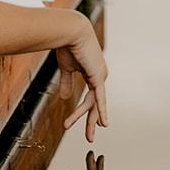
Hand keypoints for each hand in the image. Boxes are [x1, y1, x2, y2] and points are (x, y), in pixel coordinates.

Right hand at [57, 13, 107, 141]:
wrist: (69, 31)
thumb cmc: (67, 45)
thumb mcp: (66, 68)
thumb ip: (67, 83)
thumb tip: (66, 98)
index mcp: (93, 73)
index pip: (91, 96)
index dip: (90, 110)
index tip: (93, 123)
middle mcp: (99, 76)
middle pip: (94, 103)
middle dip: (91, 121)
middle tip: (90, 137)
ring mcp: (100, 76)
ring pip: (93, 103)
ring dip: (87, 119)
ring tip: (87, 135)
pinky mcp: (98, 76)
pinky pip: (99, 98)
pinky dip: (100, 110)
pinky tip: (102, 122)